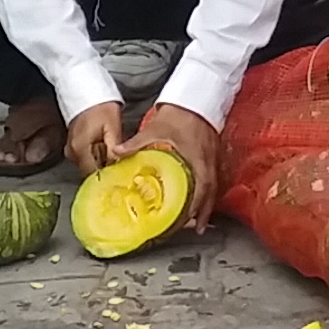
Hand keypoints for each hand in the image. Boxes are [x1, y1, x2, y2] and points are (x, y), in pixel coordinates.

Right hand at [62, 98, 128, 173]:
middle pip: (91, 171)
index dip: (108, 177)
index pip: (93, 175)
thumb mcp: (112, 127)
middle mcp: (72, 151)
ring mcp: (71, 148)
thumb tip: (119, 164)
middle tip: (121, 165)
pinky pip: (87, 156)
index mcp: (80, 149)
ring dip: (102, 162)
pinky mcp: (74, 144)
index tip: (121, 175)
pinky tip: (106, 148)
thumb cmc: (100, 106)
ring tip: (115, 154)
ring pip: (89, 164)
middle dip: (106, 170)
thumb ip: (114, 148)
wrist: (87, 91)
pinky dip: (97, 155)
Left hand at [133, 102, 223, 223]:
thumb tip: (115, 153)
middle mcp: (206, 163)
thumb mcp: (154, 129)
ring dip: (206, 208)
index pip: (199, 188)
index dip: (194, 206)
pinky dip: (207, 196)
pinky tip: (202, 205)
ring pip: (212, 190)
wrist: (195, 99)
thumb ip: (134, 144)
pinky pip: (212, 182)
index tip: (186, 220)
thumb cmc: (178, 114)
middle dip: (201, 213)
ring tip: (198, 225)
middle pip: (208, 194)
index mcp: (195, 158)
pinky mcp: (212, 159)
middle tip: (192, 229)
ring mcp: (212, 161)